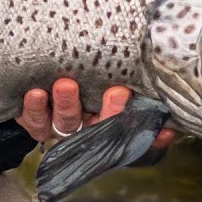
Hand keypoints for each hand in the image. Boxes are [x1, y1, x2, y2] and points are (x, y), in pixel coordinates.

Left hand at [16, 77, 175, 149]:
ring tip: (67, 85)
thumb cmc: (83, 72)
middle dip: (111, 112)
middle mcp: (86, 126)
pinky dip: (34, 108)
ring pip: (68, 123)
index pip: (129, 128)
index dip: (143, 128)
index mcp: (108, 120)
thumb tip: (167, 113)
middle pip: (101, 127)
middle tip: (118, 92)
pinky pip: (35, 121)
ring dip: (69, 104)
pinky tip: (35, 93)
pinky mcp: (35, 121)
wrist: (35, 76)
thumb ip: (136, 89)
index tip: (159, 119)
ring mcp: (60, 125)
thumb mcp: (108, 76)